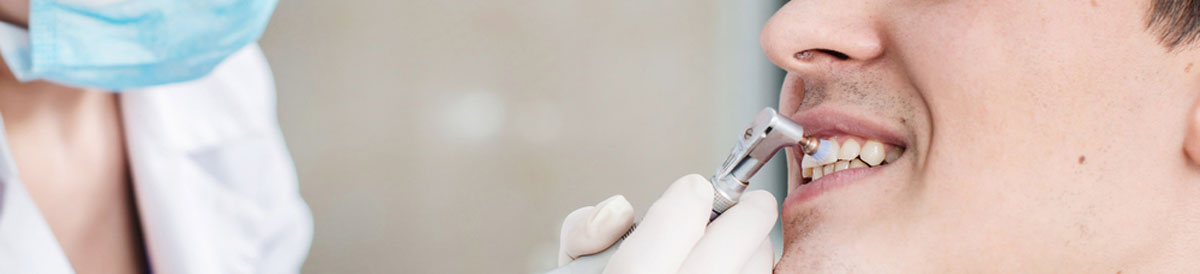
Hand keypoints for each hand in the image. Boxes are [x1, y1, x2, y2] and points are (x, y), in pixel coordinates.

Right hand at [557, 174, 777, 273]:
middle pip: (733, 242)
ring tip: (747, 244)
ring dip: (755, 252)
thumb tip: (621, 210)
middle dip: (746, 215)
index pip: (678, 216)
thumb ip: (588, 235)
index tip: (695, 190)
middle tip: (751, 203)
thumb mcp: (573, 272)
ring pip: (753, 273)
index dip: (691, 196)